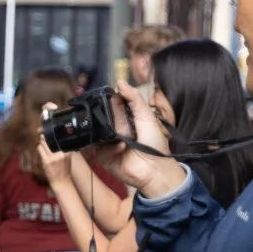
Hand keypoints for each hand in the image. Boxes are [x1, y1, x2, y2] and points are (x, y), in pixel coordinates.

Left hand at [35, 106, 71, 178]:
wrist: (62, 181)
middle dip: (44, 133)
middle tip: (41, 129)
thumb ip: (63, 146)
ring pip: (43, 143)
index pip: (59, 135)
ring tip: (44, 143)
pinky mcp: (48, 161)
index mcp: (67, 149)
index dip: (52, 122)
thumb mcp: (67, 155)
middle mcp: (62, 151)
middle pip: (48, 137)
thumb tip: (55, 138)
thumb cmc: (64, 168)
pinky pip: (40, 150)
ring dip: (41, 142)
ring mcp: (54, 156)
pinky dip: (40, 148)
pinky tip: (43, 150)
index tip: (49, 108)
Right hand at [89, 82, 186, 198]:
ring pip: (97, 132)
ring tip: (121, 134)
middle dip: (103, 115)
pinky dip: (108, 146)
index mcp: (125, 119)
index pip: (111, 106)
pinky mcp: (102, 156)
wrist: (154, 169)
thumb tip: (120, 82)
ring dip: (107, 131)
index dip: (108, 99)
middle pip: (102, 118)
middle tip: (111, 115)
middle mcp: (114, 130)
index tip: (104, 93)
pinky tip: (121, 147)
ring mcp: (107, 143)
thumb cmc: (155, 143)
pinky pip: (97, 147)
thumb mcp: (146, 116)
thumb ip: (134, 99)